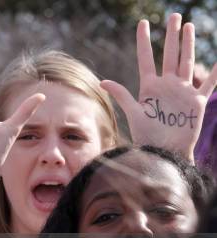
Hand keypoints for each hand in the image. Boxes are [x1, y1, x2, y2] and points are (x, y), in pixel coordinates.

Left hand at [101, 13, 216, 160]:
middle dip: (172, 36)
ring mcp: (182, 91)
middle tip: (174, 16)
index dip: (144, 41)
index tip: (143, 23)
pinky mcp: (196, 101)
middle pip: (169, 55)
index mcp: (149, 87)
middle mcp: (166, 86)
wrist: (164, 152)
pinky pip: (209, 83)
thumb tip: (103, 81)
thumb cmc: (146, 136)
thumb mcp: (134, 114)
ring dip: (188, 44)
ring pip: (186, 61)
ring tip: (188, 26)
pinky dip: (216, 71)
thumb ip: (122, 95)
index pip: (146, 58)